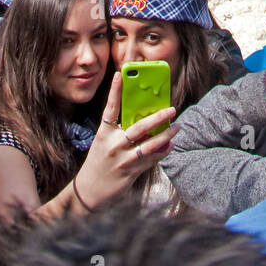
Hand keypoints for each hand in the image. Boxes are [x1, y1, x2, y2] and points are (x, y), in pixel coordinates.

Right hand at [74, 75, 177, 207]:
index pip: (110, 109)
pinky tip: (170, 146)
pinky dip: (162, 152)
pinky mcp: (130, 172)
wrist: (89, 191)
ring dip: (166, 136)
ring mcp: (122, 159)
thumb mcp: (104, 143)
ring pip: (149, 145)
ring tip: (177, 128)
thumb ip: (120, 131)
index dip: (115, 91)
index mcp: (103, 133)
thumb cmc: (99, 161)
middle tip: (171, 109)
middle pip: (139, 128)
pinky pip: (150, 160)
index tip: (120, 74)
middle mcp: (113, 145)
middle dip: (158, 117)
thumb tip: (144, 119)